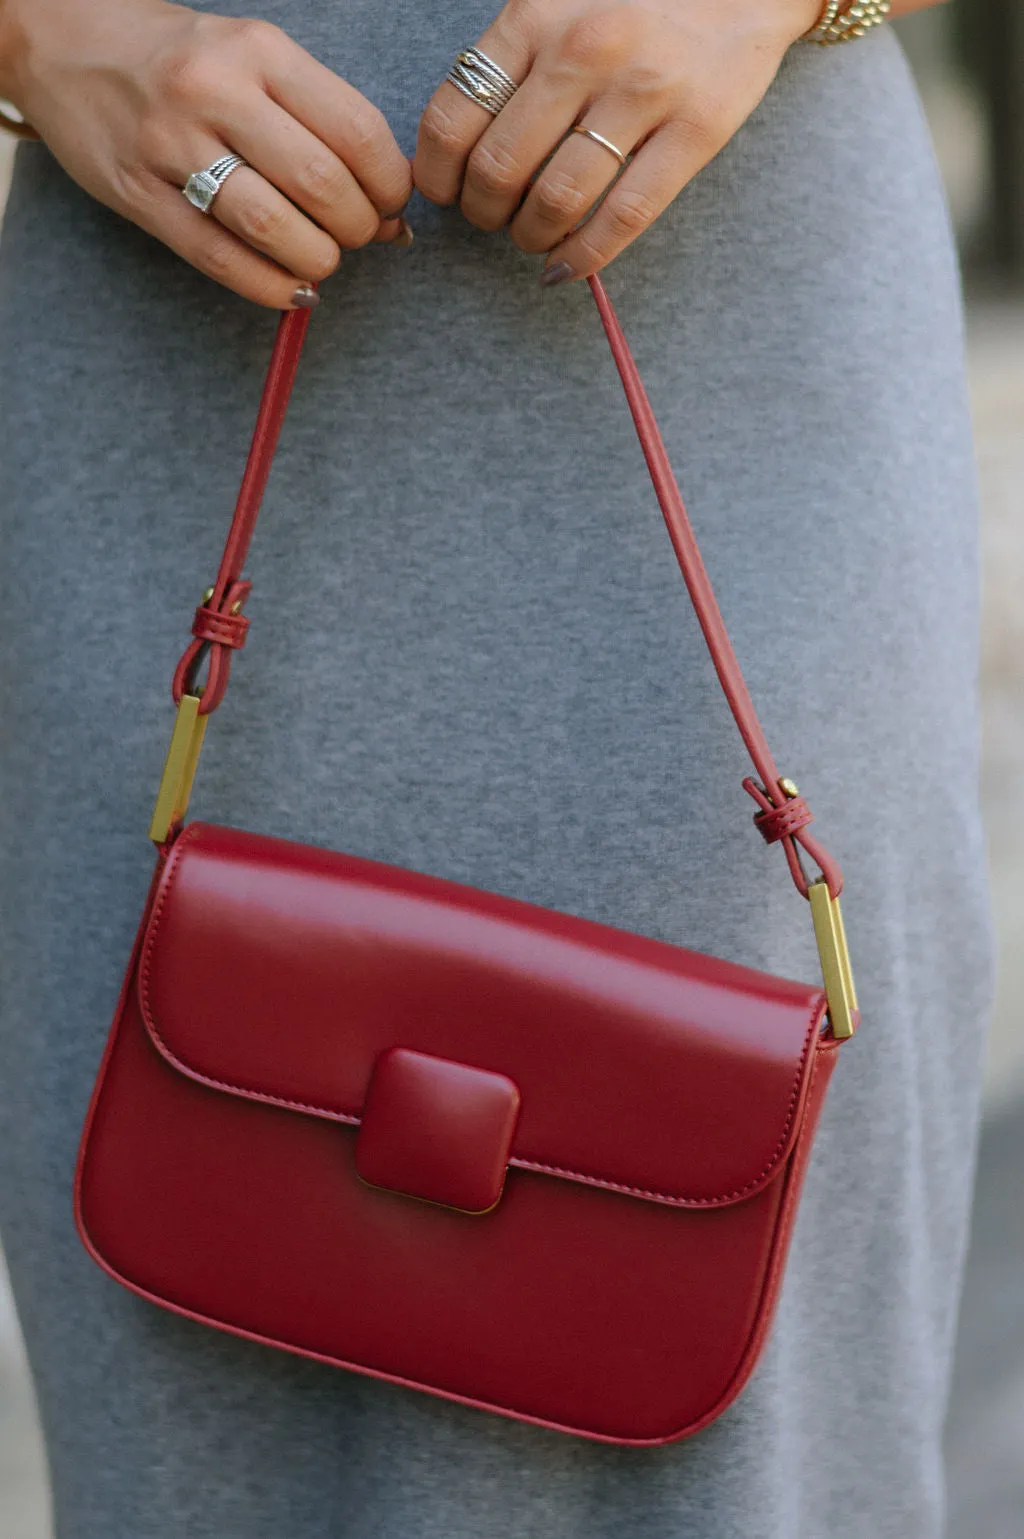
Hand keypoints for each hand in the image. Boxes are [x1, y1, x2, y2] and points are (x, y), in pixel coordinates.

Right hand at [0, 0, 413, 306]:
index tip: (392, 203)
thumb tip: (391, 206)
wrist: (64, 43)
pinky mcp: (140, 195)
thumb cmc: (180, 58)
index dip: (390, 184)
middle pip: (321, 183)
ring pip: (272, 227)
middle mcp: (216, 92)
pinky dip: (269, 287)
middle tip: (357, 235)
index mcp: (259, 51)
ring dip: (317, 260)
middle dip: (358, 227)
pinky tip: (292, 290)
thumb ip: (318, 120)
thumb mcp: (252, 57)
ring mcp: (172, 145)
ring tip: (323, 259)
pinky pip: (220, 259)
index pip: (356, 131)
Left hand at [413, 0, 819, 281]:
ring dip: (531, 237)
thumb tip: (462, 145)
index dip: (439, 176)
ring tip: (534, 236)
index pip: (453, 117)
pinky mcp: (696, 128)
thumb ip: (514, 60)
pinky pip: (625, 215)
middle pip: (499, 169)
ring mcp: (642, 91)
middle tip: (495, 218)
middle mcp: (582, 51)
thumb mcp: (559, 2)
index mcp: (535, 16)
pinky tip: (567, 268)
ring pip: (557, 201)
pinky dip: (585, 256)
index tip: (448, 194)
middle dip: (485, 214)